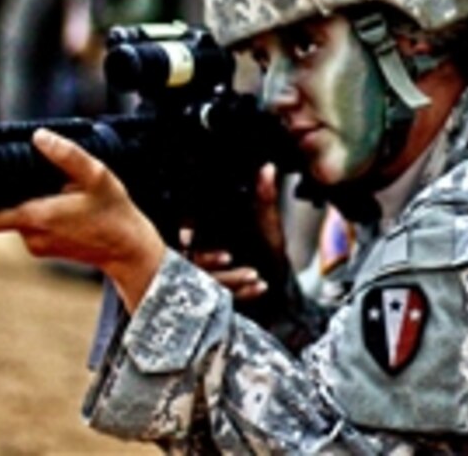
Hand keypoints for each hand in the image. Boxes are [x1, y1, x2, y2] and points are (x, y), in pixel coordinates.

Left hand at [0, 128, 164, 311]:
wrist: (129, 250)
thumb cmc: (114, 213)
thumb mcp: (96, 175)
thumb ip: (67, 155)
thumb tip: (40, 137)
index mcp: (36, 218)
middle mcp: (32, 236)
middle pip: (1, 214)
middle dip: (11, 196)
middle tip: (33, 180)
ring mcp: (39, 246)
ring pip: (18, 219)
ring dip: (30, 204)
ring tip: (58, 192)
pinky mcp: (48, 250)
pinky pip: (33, 228)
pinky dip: (41, 215)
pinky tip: (64, 205)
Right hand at [182, 163, 287, 300]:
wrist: (281, 279)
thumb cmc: (268, 247)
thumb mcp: (267, 221)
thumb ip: (265, 196)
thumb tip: (268, 167)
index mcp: (207, 237)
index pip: (186, 236)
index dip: (186, 234)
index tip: (189, 234)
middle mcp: (203, 258)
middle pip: (191, 262)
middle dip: (207, 259)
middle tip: (227, 256)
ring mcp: (210, 280)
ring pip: (207, 282)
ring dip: (229, 278)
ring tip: (253, 274)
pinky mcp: (220, 299)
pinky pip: (224, 298)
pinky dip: (243, 292)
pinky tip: (260, 286)